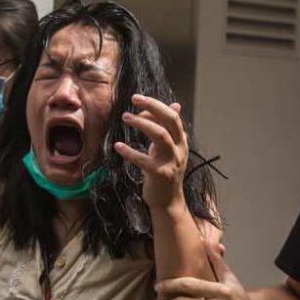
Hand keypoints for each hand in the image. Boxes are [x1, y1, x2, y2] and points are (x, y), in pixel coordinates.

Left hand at [114, 95, 187, 209]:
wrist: (169, 201)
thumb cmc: (166, 172)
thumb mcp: (171, 148)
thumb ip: (170, 128)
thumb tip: (175, 105)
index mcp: (181, 141)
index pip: (173, 117)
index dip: (156, 105)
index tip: (138, 99)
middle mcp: (179, 149)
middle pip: (169, 121)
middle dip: (152, 107)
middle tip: (133, 100)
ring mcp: (171, 162)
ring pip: (160, 135)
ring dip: (142, 123)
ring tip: (125, 117)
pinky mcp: (159, 174)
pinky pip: (142, 159)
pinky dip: (129, 151)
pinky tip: (118, 146)